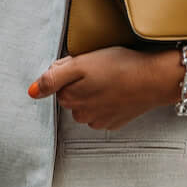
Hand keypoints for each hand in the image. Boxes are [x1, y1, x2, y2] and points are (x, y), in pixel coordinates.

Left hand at [28, 46, 179, 129]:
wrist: (155, 79)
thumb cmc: (120, 66)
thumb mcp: (81, 64)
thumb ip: (53, 78)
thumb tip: (32, 92)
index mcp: (70, 99)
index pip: (59, 86)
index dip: (72, 72)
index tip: (87, 65)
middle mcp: (82, 115)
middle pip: (72, 97)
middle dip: (82, 84)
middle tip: (101, 70)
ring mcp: (100, 121)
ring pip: (88, 105)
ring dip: (96, 93)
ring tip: (113, 79)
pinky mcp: (116, 122)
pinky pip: (105, 111)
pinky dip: (110, 101)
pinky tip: (120, 90)